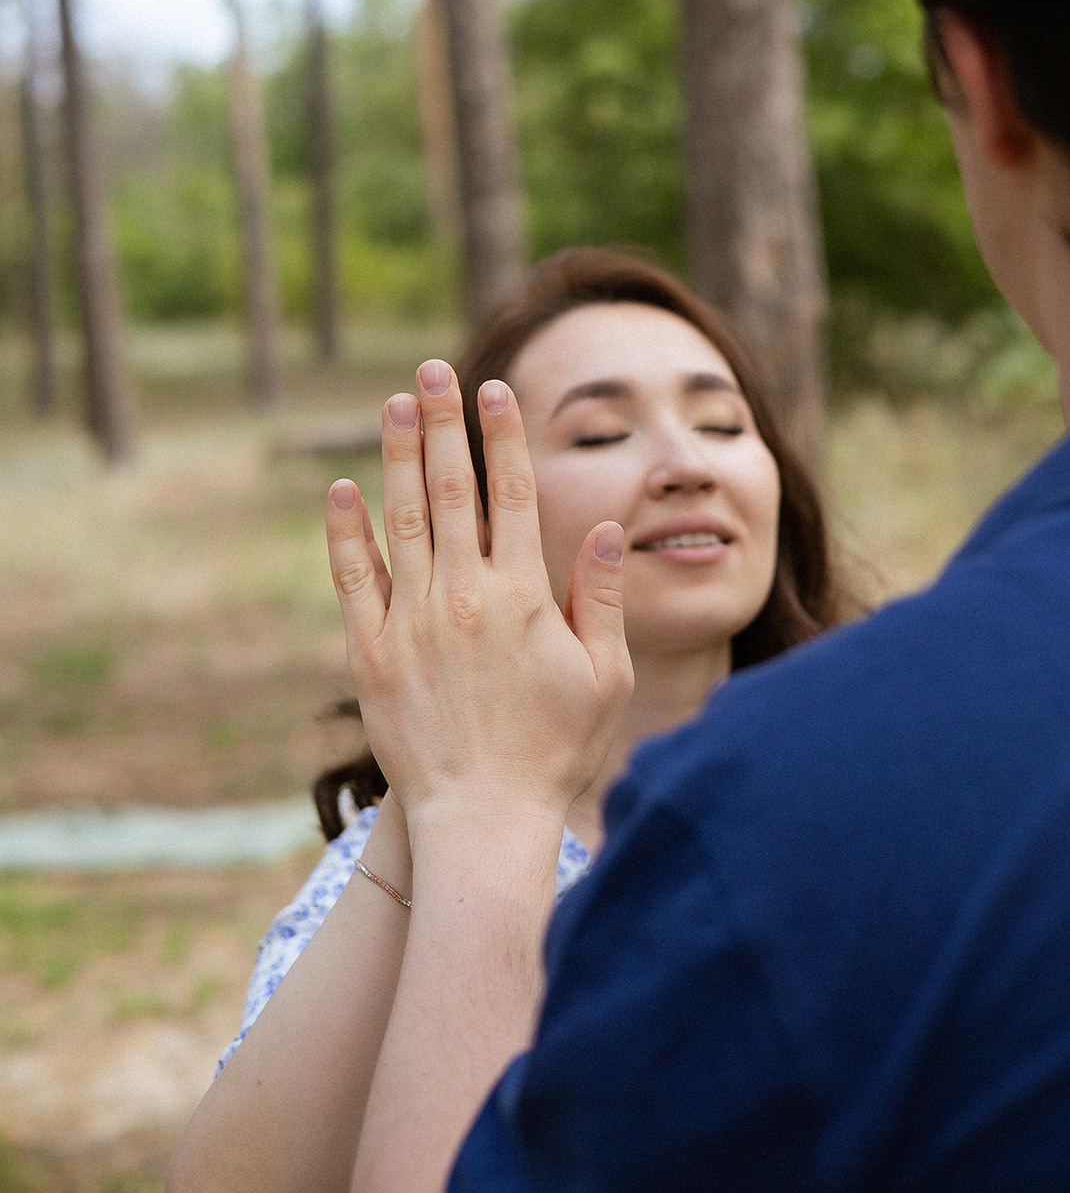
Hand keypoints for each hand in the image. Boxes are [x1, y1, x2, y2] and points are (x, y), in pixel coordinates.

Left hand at [325, 360, 632, 828]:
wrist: (482, 822)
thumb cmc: (555, 752)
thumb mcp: (602, 676)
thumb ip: (601, 598)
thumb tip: (603, 527)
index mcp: (524, 596)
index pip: (511, 494)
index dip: (502, 436)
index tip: (492, 389)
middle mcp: (464, 597)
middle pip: (452, 490)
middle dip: (443, 423)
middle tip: (433, 370)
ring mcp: (411, 623)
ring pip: (402, 520)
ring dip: (398, 457)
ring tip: (394, 405)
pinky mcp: (369, 655)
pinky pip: (354, 579)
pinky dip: (346, 532)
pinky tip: (342, 490)